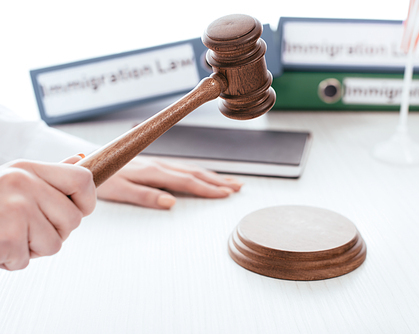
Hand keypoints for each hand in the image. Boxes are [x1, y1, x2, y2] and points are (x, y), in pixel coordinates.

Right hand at [0, 156, 95, 270]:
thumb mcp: (14, 179)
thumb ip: (49, 175)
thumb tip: (81, 160)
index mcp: (29, 168)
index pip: (83, 180)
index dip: (87, 201)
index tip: (76, 210)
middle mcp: (24, 183)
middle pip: (73, 220)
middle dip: (54, 232)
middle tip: (26, 228)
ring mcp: (15, 209)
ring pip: (54, 244)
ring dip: (31, 249)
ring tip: (7, 235)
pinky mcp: (5, 236)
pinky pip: (26, 260)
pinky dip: (10, 260)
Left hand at [96, 156, 242, 208]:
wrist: (88, 161)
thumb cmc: (102, 178)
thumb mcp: (118, 191)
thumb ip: (144, 196)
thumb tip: (171, 202)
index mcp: (153, 171)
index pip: (186, 181)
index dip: (207, 188)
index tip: (225, 194)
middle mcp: (158, 165)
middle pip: (194, 173)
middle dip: (217, 181)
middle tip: (238, 187)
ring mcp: (158, 163)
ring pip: (191, 169)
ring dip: (212, 176)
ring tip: (230, 182)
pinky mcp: (155, 164)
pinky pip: (183, 167)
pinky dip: (199, 172)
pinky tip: (205, 175)